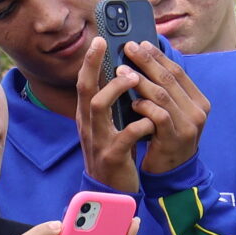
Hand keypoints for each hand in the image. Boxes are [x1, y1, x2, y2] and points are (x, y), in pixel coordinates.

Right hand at [73, 38, 155, 193]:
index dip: (90, 62)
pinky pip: (125, 137)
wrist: (110, 194)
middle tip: (105, 44)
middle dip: (92, 65)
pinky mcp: (112, 157)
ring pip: (98, 107)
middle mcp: (88, 126)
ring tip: (133, 79)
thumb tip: (126, 77)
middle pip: (84, 89)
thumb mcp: (108, 129)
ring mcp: (98, 141)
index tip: (99, 40)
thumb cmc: (114, 156)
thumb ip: (112, 107)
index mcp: (88, 118)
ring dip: (115, 89)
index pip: (84, 84)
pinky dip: (139, 125)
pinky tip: (151, 120)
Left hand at [114, 42, 207, 174]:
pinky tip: (132, 102)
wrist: (171, 174)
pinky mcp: (174, 139)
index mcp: (198, 101)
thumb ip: (164, 91)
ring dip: (140, 81)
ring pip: (162, 96)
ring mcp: (188, 126)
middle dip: (147, 61)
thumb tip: (144, 59)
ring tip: (121, 71)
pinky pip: (159, 116)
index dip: (158, 56)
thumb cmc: (165, 138)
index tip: (140, 43)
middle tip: (128, 48)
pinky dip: (144, 107)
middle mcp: (198, 111)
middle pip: (169, 79)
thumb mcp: (171, 112)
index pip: (177, 72)